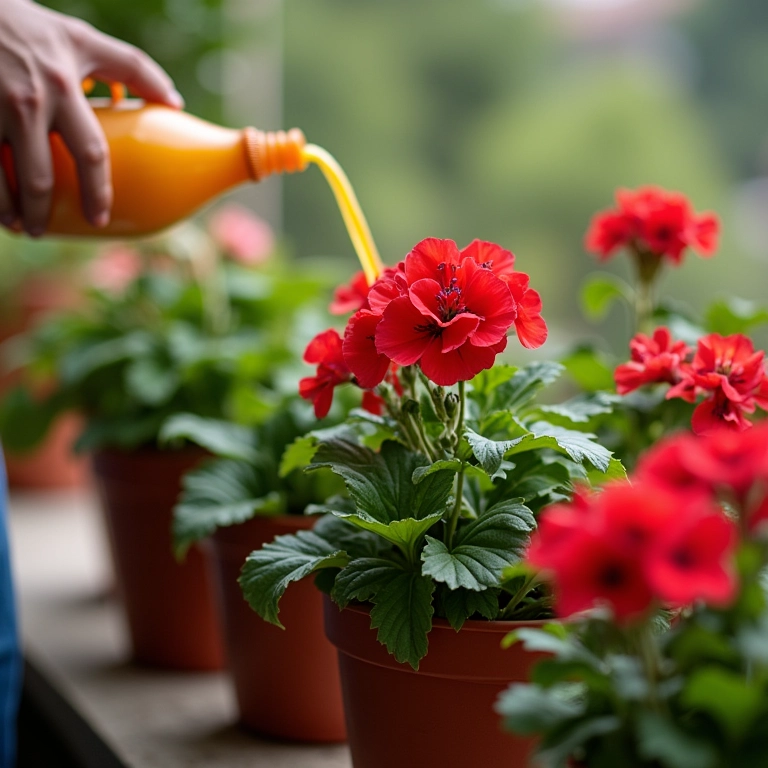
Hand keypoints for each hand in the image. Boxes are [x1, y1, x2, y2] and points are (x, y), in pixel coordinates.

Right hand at [0, 0, 182, 235]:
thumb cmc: (31, 27)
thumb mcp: (83, 40)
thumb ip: (133, 68)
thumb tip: (175, 102)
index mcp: (64, 89)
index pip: (91, 154)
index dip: (97, 193)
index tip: (99, 218)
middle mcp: (28, 102)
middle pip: (41, 179)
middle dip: (42, 214)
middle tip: (42, 231)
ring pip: (0, 178)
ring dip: (8, 210)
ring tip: (16, 225)